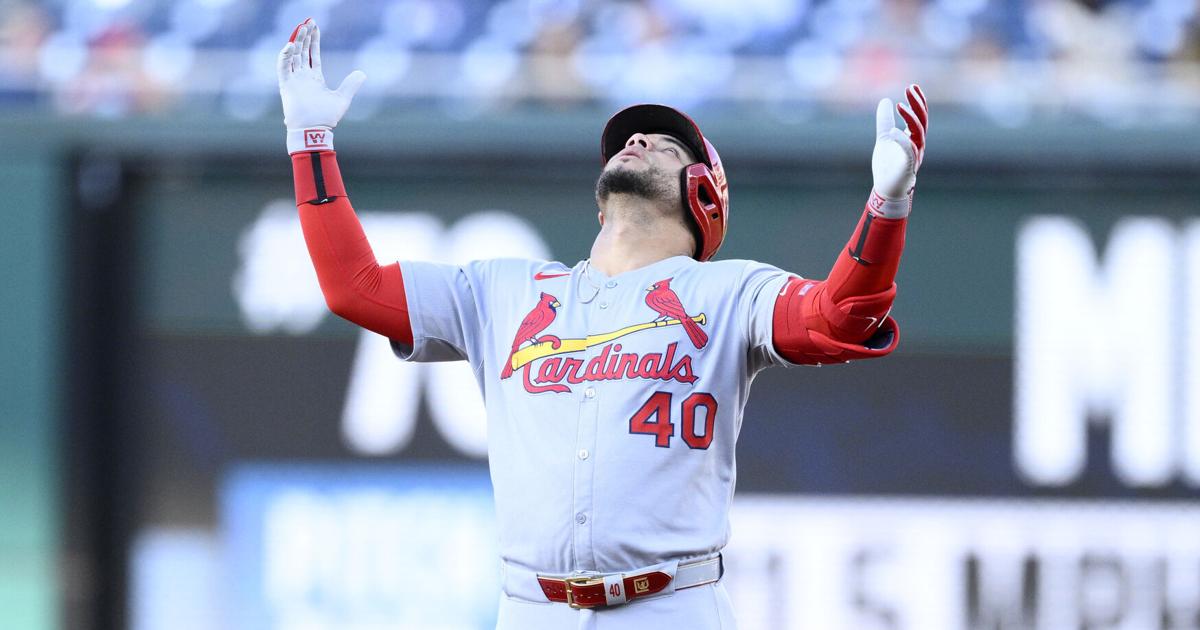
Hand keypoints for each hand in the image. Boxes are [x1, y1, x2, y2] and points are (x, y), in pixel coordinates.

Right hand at [277, 18, 365, 152]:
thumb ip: (351, 84)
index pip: (312, 54)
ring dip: (295, 41)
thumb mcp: (342, 98)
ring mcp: (293, 80)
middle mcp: (303, 77)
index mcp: (315, 78)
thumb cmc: (326, 118)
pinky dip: (285, 56)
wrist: (314, 130)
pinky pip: (283, 67)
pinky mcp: (286, 86)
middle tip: (307, 21)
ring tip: (301, 27)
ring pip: (292, 55)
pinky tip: (290, 44)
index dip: (313, 40)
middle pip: (302, 51)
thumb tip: (362, 73)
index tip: (315, 26)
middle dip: (304, 36)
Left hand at [871, 84, 926, 200]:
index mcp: (913, 137)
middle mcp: (918, 145)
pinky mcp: (908, 167)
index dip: (918, 101)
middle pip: (922, 121)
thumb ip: (884, 120)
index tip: (913, 87)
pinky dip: (902, 140)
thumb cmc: (888, 166)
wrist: (886, 189)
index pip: (920, 116)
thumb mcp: (884, 137)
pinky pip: (909, 151)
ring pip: (919, 133)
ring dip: (911, 118)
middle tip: (910, 89)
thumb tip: (885, 100)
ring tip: (900, 106)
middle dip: (918, 105)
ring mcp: (915, 155)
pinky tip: (894, 131)